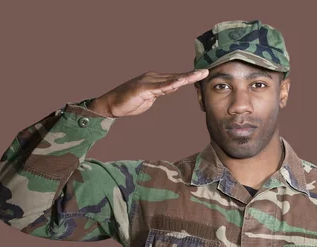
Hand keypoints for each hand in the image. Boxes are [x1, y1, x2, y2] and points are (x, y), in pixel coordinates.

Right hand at [87, 69, 208, 117]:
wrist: (111, 105)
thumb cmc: (129, 102)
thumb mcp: (150, 98)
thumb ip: (161, 92)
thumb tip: (171, 88)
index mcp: (155, 80)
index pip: (176, 78)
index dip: (189, 77)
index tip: (202, 75)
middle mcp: (153, 77)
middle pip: (176, 77)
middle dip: (191, 75)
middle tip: (206, 72)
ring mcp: (148, 82)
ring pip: (171, 80)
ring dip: (185, 78)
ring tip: (198, 75)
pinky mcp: (143, 89)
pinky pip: (160, 87)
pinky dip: (171, 85)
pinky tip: (180, 83)